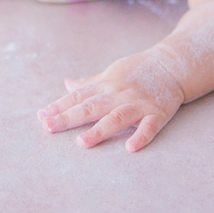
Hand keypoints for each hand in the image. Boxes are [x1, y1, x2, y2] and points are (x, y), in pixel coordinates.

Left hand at [37, 46, 186, 152]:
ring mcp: (138, 104)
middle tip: (48, 127)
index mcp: (106, 85)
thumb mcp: (111, 73)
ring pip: (116, 118)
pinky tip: (130, 148)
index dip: (59, 106)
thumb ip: (90, 82)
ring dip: (99, 130)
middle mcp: (118, 94)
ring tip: (81, 143)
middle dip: (68, 118)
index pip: (78, 96)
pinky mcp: (157, 113)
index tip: (41, 116)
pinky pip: (149, 127)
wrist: (172, 64)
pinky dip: (140, 136)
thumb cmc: (138, 70)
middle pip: (90, 107)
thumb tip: (67, 84)